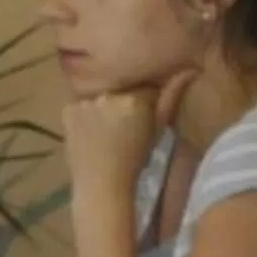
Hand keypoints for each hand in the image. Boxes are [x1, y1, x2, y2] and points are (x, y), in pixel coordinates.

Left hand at [63, 68, 196, 206]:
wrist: (102, 184)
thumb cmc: (135, 160)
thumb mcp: (158, 129)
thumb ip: (171, 98)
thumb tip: (188, 72)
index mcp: (135, 99)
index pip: (143, 89)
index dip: (144, 102)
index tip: (142, 118)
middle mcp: (109, 95)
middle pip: (120, 91)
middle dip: (122, 103)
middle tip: (122, 126)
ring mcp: (86, 102)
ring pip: (99, 97)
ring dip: (102, 108)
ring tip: (104, 131)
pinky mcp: (68, 111)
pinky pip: (78, 105)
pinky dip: (82, 115)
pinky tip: (88, 132)